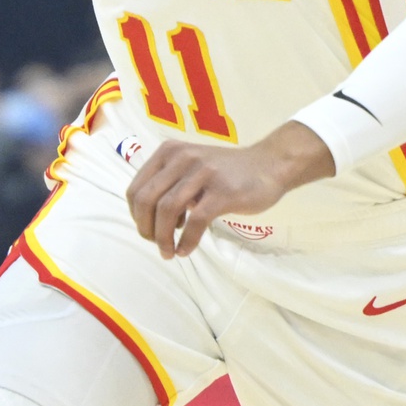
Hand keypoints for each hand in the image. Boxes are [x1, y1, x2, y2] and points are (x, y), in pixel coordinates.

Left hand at [127, 124, 335, 258]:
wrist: (269, 164)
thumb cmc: (227, 172)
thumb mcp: (191, 167)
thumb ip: (169, 184)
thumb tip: (147, 220)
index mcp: (169, 152)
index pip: (136, 189)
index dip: (136, 216)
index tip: (148, 231)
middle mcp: (182, 158)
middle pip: (147, 200)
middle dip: (146, 229)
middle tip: (157, 245)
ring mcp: (203, 173)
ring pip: (167, 210)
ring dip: (163, 238)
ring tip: (169, 252)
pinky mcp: (222, 191)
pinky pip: (195, 221)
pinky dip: (186, 240)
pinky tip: (186, 250)